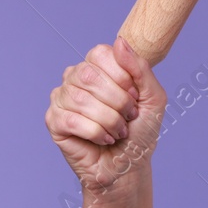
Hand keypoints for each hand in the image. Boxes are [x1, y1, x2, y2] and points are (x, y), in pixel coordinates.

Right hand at [45, 36, 166, 193]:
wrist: (129, 166)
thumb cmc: (140, 132)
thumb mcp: (153, 98)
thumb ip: (141, 69)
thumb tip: (119, 42)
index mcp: (98, 67)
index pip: (101, 53)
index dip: (122, 77)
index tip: (134, 97)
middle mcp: (75, 78)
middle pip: (89, 75)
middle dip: (118, 101)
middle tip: (127, 117)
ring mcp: (62, 98)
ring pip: (81, 99)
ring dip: (110, 120)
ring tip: (117, 131)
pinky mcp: (54, 121)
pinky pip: (72, 120)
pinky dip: (96, 133)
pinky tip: (104, 139)